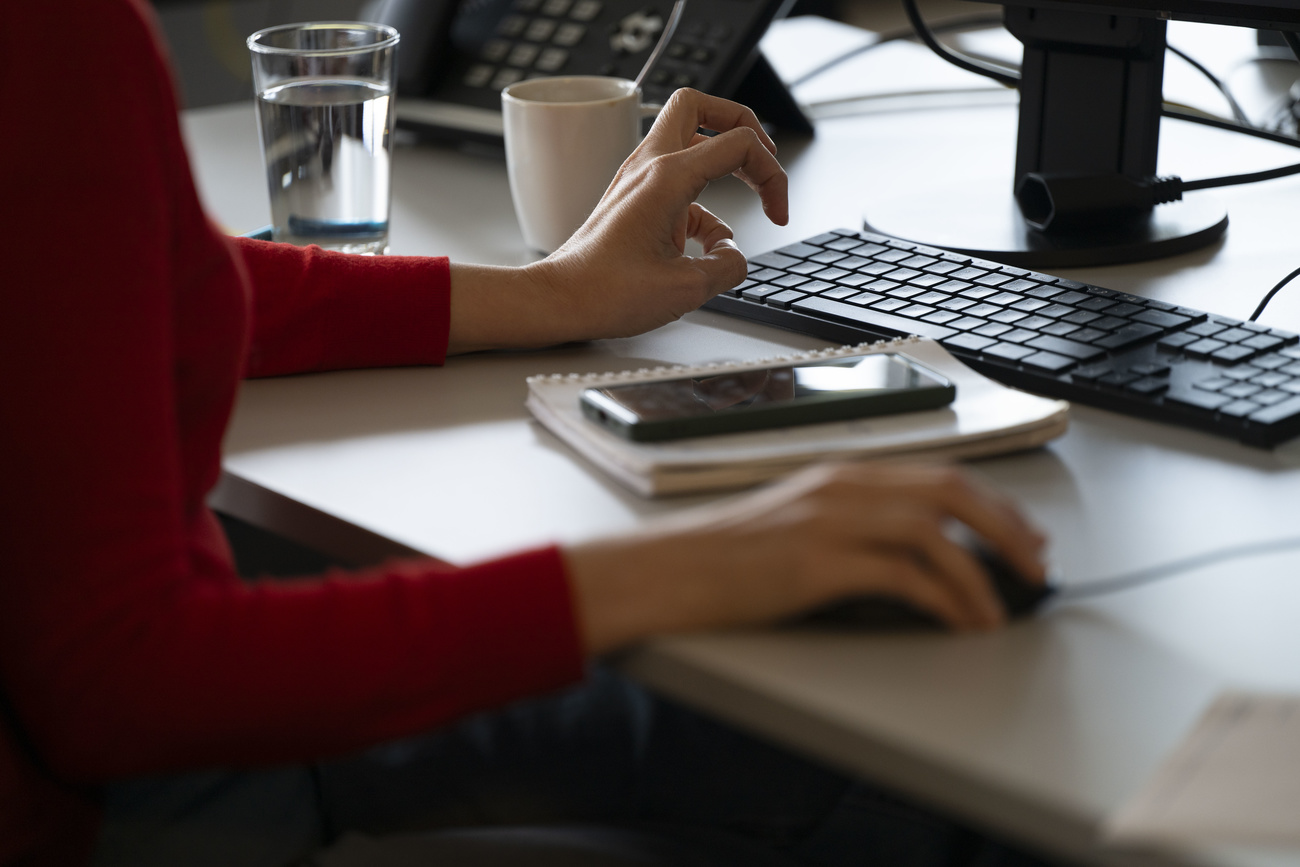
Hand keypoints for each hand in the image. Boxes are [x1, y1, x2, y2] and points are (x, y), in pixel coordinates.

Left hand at [446, 89, 787, 353]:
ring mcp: (638, 179)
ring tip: (747, 203)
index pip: (739, 143)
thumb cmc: (605, 292)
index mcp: (667, 177)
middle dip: (742, 126)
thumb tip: (736, 257)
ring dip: (723, 166)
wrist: (559, 301)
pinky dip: (704, 205)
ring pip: (689, 138)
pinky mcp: (634, 199)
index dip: (773, 176)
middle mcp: (649, 166)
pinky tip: (710, 243)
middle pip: (702, 107)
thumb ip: (729, 266)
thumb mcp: (687, 288)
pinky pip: (680, 183)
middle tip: (763, 162)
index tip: (777, 214)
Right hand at [563, 462, 1047, 654]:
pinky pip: (901, 575)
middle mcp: (841, 487)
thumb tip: (912, 557)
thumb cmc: (722, 556)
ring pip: (934, 532)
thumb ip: (849, 528)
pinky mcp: (816, 561)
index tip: (1023, 534)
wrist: (665, 570)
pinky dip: (943, 599)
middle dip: (1006, 529)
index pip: (937, 477)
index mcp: (840, 475)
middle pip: (950, 492)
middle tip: (1036, 565)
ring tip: (1003, 608)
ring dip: (981, 573)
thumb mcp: (794, 526)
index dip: (992, 504)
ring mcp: (828, 520)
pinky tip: (958, 621)